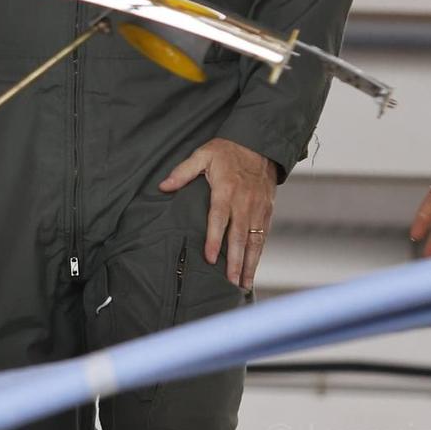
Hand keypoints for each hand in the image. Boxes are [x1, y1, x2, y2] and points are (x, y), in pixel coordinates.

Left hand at [160, 138, 276, 289]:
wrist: (260, 145)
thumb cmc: (227, 151)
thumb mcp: (202, 155)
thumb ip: (183, 171)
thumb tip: (163, 186)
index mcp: (226, 190)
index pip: (218, 219)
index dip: (213, 239)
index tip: (209, 257)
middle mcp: (244, 203)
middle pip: (239, 236)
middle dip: (235, 260)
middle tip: (231, 281)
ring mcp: (258, 209)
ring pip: (254, 240)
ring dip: (250, 263)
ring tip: (244, 284)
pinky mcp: (267, 211)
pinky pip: (263, 236)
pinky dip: (259, 254)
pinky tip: (253, 267)